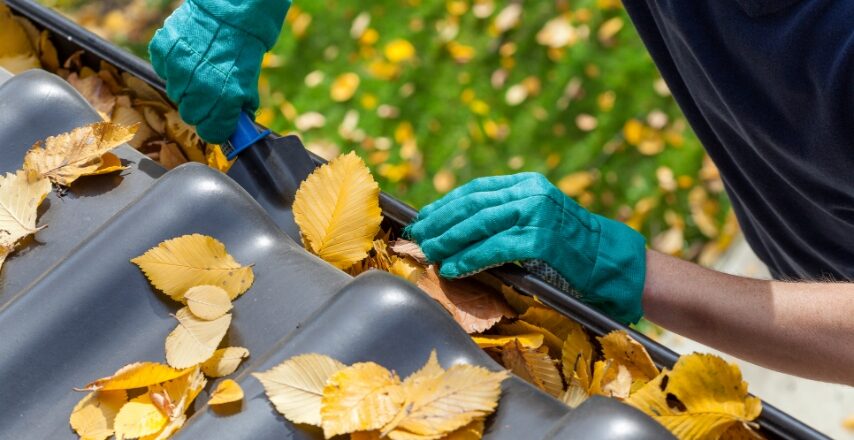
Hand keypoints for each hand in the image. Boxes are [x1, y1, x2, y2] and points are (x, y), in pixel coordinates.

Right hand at [149, 0, 290, 143]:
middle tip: (210, 92)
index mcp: (224, 100)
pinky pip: (163, 71)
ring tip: (200, 68)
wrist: (232, 11)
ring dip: (186, 86)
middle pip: (191, 115)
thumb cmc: (243, 48)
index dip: (215, 128)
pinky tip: (188, 55)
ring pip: (175, 93)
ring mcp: (178, 70)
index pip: (211, 133)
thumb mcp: (249, 83)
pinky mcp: (163, 52)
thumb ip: (239, 108)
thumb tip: (236, 127)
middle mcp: (198, 89)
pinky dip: (173, 67)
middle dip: (201, 108)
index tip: (217, 123)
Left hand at [406, 173, 646, 323]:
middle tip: (418, 237)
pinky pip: (494, 249)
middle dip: (440, 222)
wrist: (611, 261)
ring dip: (449, 241)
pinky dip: (470, 259)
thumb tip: (459, 227)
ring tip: (430, 252)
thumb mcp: (539, 217)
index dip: (446, 204)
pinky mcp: (541, 240)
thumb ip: (507, 214)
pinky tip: (454, 267)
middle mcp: (531, 193)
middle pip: (472, 205)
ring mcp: (537, 215)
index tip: (424, 217)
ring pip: (479, 225)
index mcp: (528, 183)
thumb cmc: (571, 246)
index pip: (476, 189)